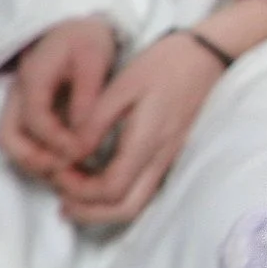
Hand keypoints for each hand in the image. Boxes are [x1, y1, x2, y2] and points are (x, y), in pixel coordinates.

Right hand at [0, 16, 117, 179]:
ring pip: (10, 141)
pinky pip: (21, 139)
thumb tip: (83, 132)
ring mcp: (18, 104)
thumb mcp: (94, 58)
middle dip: (32, 159)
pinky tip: (63, 162)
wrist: (77, 27)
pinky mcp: (26, 111)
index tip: (79, 152)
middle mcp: (18, 94)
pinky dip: (37, 154)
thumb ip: (88, 94)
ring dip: (32, 161)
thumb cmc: (87, 39)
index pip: (34, 117)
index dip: (54, 139)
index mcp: (34, 77)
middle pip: (7, 137)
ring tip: (64, 172)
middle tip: (63, 171)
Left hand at [52, 30, 226, 226]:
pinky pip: (143, 190)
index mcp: (148, 140)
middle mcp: (161, 157)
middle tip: (62, 198)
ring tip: (73, 195)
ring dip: (101, 208)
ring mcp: (169, 159)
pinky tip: (98, 180)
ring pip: (136, 205)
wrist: (207, 55)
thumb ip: (94, 124)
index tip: (59, 171)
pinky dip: (116, 197)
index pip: (111, 189)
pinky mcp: (171, 155)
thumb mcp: (121, 86)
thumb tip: (71, 156)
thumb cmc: (163, 65)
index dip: (78, 190)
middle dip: (88, 212)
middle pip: (125, 210)